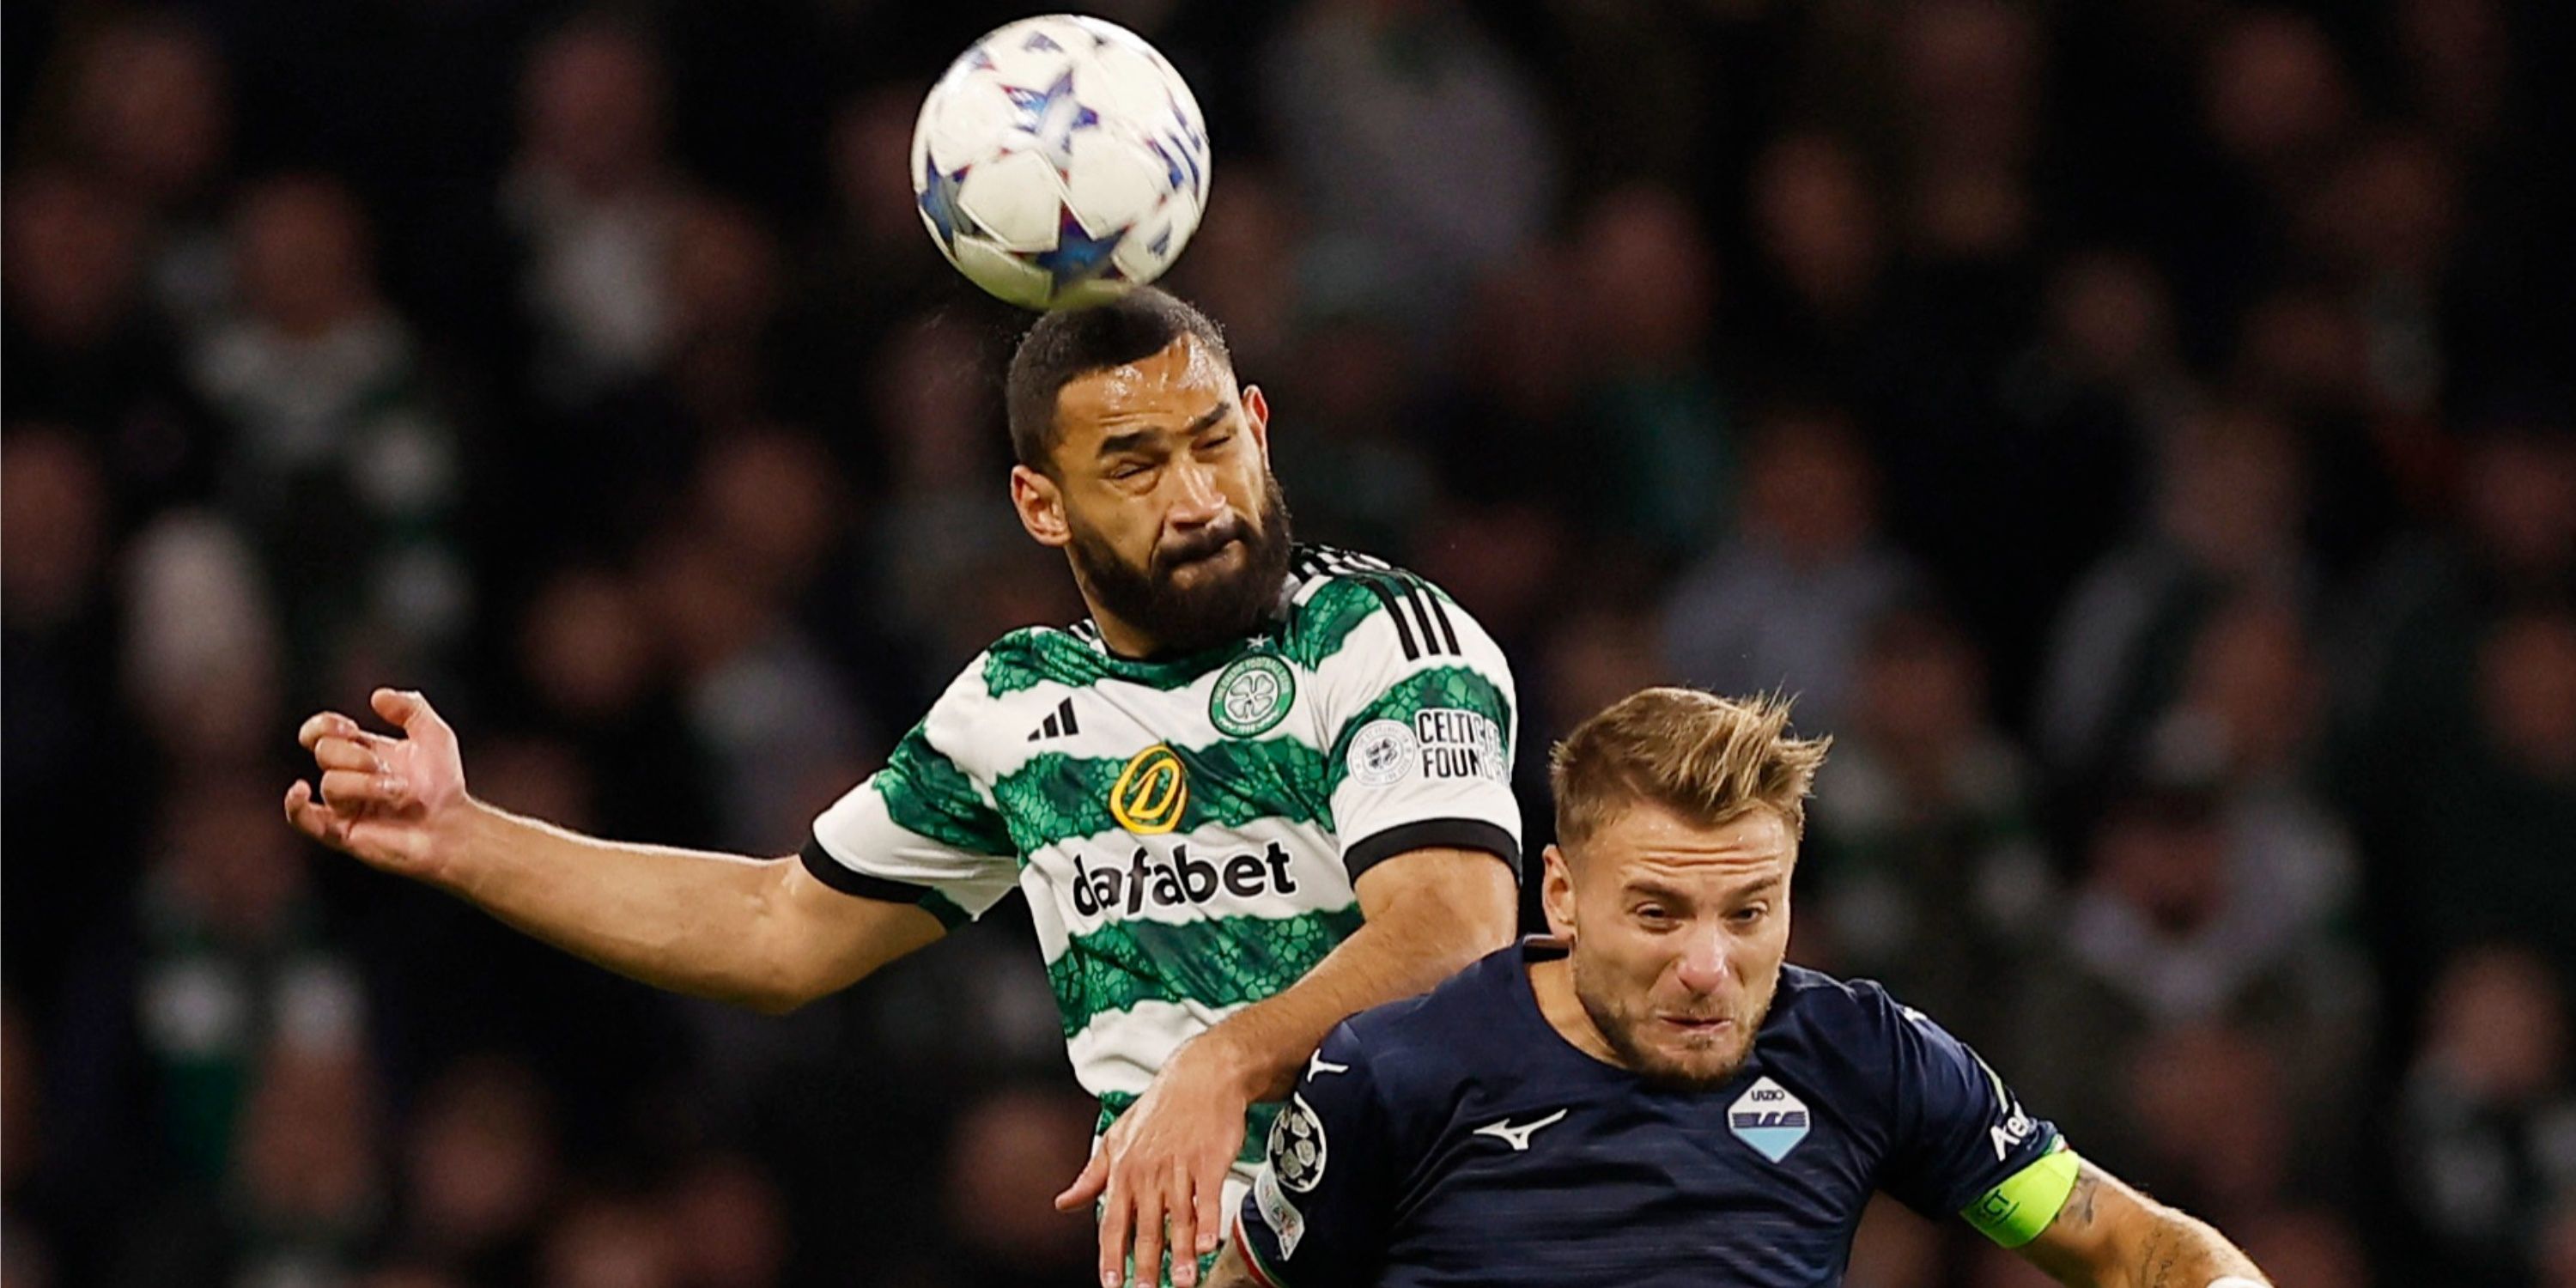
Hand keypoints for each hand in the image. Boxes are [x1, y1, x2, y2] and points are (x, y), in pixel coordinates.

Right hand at [285, 688, 469, 882]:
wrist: (453, 827)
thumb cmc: (444, 784)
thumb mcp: (434, 735)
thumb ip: (411, 708)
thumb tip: (376, 696)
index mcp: (361, 751)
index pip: (321, 732)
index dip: (325, 725)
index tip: (351, 729)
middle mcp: (347, 776)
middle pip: (325, 752)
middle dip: (356, 756)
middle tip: (387, 768)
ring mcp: (342, 805)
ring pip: (330, 783)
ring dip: (365, 783)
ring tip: (399, 790)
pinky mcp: (341, 832)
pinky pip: (303, 820)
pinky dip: (294, 806)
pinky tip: (300, 790)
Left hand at [1055, 1034, 1253, 1287]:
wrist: (1202, 1075)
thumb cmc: (1161, 1109)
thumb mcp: (1116, 1138)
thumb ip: (1091, 1176)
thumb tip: (1063, 1203)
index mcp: (1124, 1170)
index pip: (1112, 1222)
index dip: (1111, 1255)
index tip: (1111, 1284)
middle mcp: (1149, 1171)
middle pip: (1146, 1227)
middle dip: (1146, 1265)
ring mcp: (1180, 1166)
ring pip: (1179, 1218)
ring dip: (1182, 1254)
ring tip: (1183, 1282)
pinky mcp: (1210, 1160)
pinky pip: (1208, 1197)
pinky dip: (1208, 1222)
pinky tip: (1208, 1244)